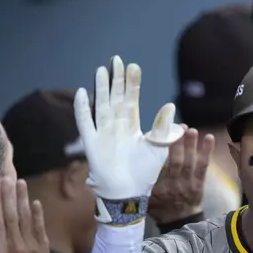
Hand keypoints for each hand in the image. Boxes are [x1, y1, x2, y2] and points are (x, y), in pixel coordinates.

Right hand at [0, 178, 49, 252]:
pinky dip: (38, 214)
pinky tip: (35, 201)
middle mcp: (14, 245)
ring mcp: (30, 245)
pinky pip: (40, 228)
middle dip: (8, 196)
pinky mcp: (43, 247)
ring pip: (26, 219)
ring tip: (21, 183)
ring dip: (23, 199)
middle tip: (6, 178)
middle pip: (11, 216)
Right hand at [74, 56, 178, 224]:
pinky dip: (83, 108)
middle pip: (115, 97)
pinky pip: (85, 122)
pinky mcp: (92, 143)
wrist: (128, 192)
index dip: (132, 84)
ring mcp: (103, 133)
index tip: (133, 66)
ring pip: (101, 105)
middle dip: (116, 80)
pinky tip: (83, 92)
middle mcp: (116, 126)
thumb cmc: (144, 172)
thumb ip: (162, 128)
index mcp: (132, 126)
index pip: (131, 99)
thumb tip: (170, 105)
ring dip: (101, 88)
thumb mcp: (158, 147)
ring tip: (102, 70)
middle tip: (116, 60)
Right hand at [148, 126, 214, 224]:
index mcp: (157, 187)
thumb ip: (141, 181)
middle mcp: (173, 184)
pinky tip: (209, 138)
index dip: (158, 151)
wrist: (179, 220)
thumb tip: (133, 157)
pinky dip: (206, 152)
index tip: (158, 135)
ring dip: (191, 145)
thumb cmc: (159, 205)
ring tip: (191, 130)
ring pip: (189, 162)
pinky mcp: (199, 182)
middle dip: (176, 144)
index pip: (157, 167)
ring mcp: (187, 183)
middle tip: (177, 128)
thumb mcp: (145, 196)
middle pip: (175, 162)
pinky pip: (203, 166)